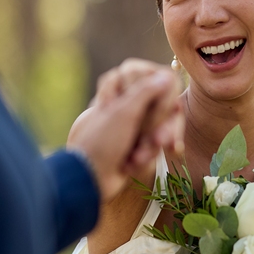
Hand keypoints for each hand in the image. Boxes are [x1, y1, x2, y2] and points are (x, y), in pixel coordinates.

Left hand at [67, 60, 182, 200]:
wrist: (88, 177)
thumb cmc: (102, 141)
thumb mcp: (124, 112)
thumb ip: (146, 91)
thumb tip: (166, 77)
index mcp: (118, 89)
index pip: (153, 81)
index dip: (160, 96)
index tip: (159, 106)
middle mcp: (126, 104)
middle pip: (161, 106)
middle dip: (160, 127)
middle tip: (156, 140)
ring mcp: (132, 125)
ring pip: (160, 128)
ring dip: (151, 146)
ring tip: (136, 157)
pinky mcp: (135, 145)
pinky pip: (154, 146)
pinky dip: (145, 156)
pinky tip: (132, 164)